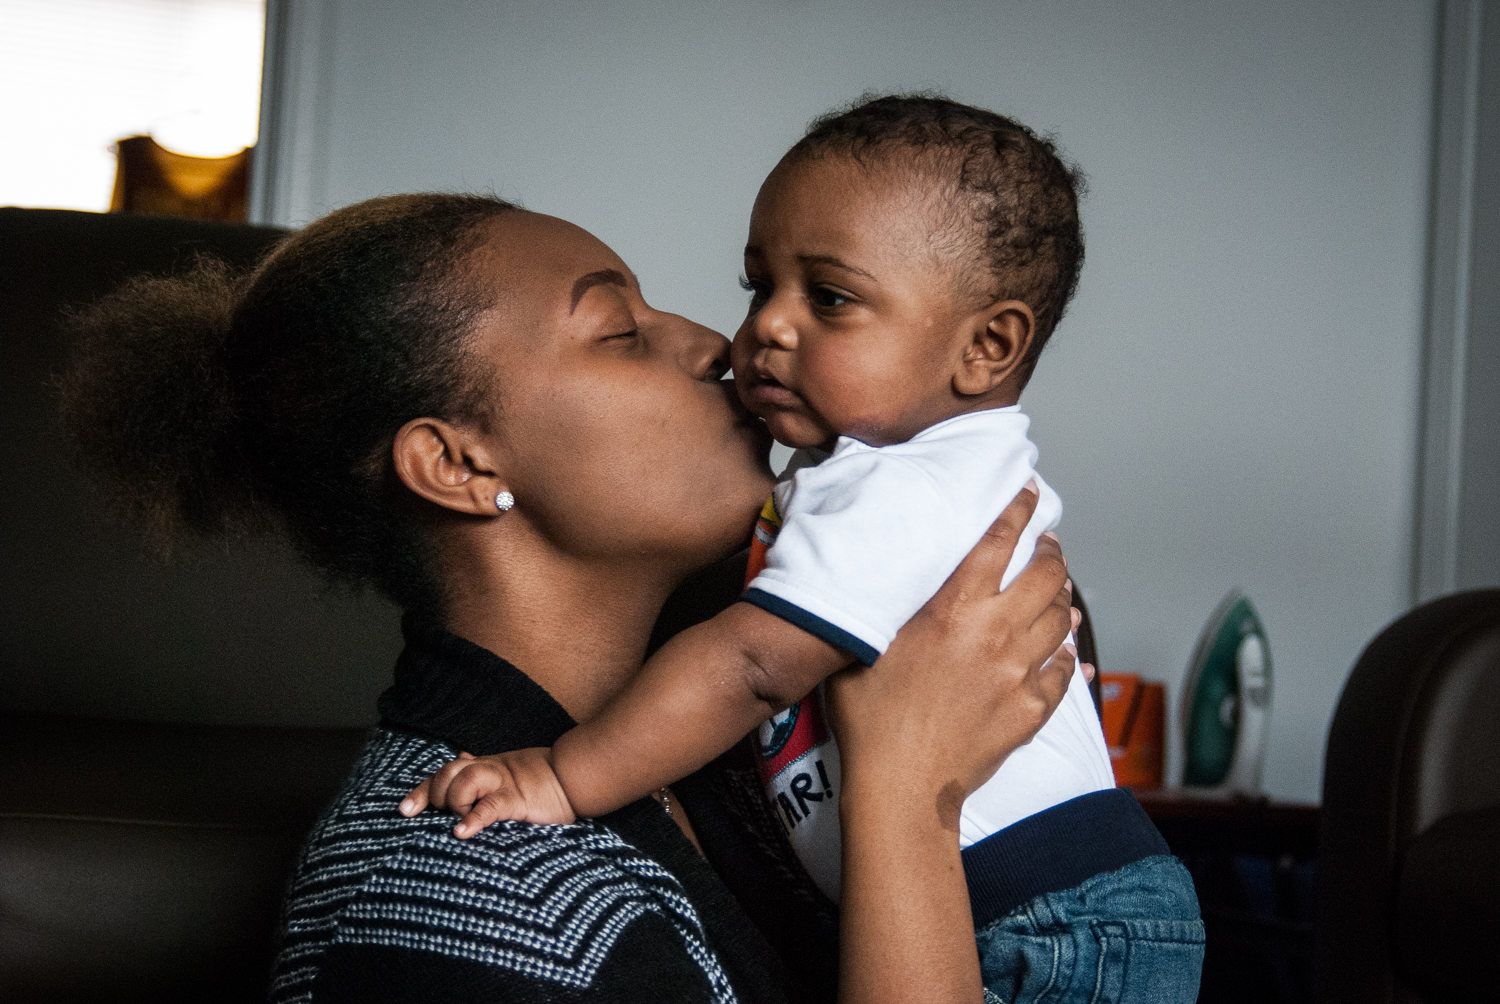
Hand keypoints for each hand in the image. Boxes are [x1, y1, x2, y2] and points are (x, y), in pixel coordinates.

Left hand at [398, 747, 576, 836]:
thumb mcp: (508, 772)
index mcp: (484, 767)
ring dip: (454, 801)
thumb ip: (484, 768)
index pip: (444, 773)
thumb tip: (461, 758)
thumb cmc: (542, 780)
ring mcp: (503, 783)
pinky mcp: (518, 799)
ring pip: (464, 780)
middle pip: (448, 772)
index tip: (405, 810)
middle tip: (442, 814)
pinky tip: (462, 832)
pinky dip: (473, 818)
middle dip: (435, 794)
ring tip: (458, 820)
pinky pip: (490, 806)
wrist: (575, 775)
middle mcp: (489, 771)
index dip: (421, 790)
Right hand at [827, 483, 1080, 822]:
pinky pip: (1065, 673)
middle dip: (1051, 551)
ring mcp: (1018, 672)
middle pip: (1045, 574)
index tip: (1029, 494)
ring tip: (1058, 590)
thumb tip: (895, 575)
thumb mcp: (866, 645)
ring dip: (1062, 598)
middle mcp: (994, 631)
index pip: (998, 541)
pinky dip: (1069, 657)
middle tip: (1047, 543)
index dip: (1018, 510)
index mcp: (952, 608)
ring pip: (1061, 618)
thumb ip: (888, 605)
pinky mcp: (1031, 709)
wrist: (901, 786)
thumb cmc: (871, 719)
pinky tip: (1068, 652)